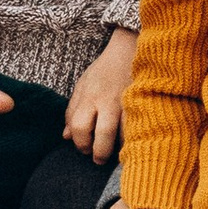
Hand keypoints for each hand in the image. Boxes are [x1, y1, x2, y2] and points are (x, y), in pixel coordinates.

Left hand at [63, 29, 137, 164]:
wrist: (130, 49)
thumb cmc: (104, 70)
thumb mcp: (82, 86)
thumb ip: (72, 111)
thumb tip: (65, 136)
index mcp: (89, 97)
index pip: (79, 127)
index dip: (80, 143)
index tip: (84, 149)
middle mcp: (107, 102)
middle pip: (101, 135)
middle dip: (98, 153)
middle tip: (98, 159)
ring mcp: (126, 103)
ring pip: (123, 135)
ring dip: (118, 150)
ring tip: (115, 156)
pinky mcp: (142, 103)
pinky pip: (139, 127)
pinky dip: (134, 139)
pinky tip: (132, 144)